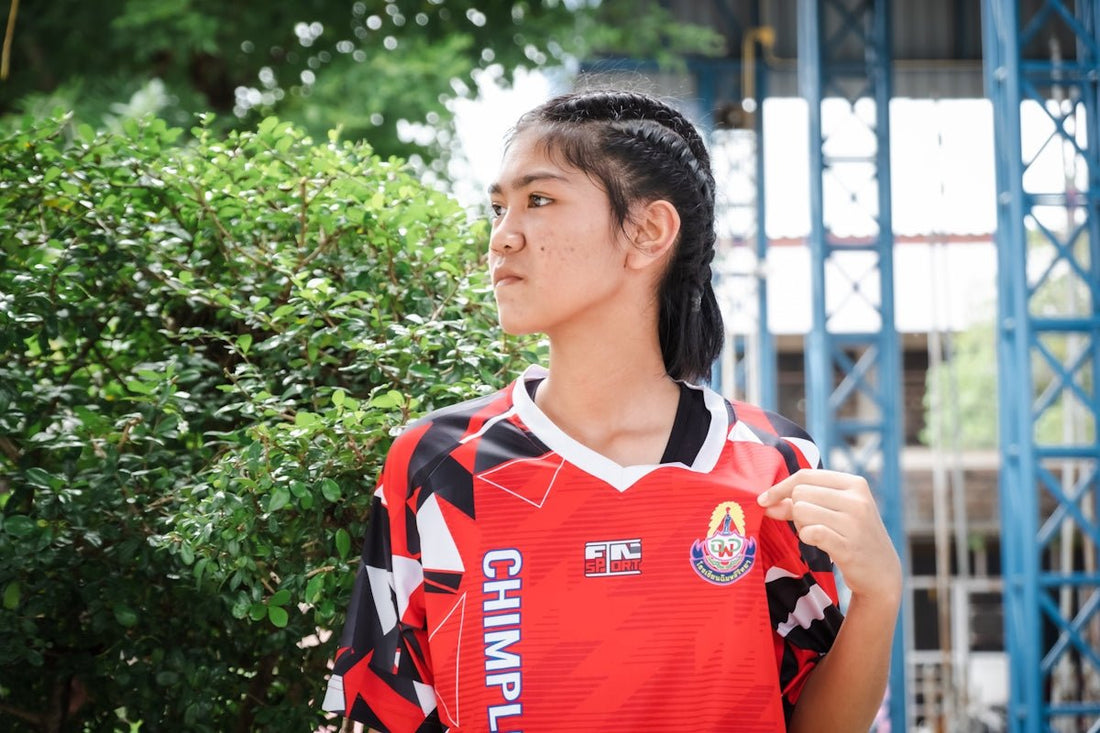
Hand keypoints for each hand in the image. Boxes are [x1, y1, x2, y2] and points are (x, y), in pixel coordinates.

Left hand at [757, 468, 901, 602]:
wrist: (881, 573)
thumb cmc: (851, 536)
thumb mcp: (833, 511)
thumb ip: (799, 503)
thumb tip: (765, 502)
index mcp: (854, 484)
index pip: (805, 475)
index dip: (779, 487)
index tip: (764, 500)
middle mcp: (857, 499)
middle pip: (800, 493)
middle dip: (795, 510)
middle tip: (810, 524)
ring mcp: (855, 523)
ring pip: (801, 511)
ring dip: (801, 525)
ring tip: (817, 534)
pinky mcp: (848, 546)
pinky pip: (810, 533)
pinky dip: (806, 537)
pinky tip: (817, 543)